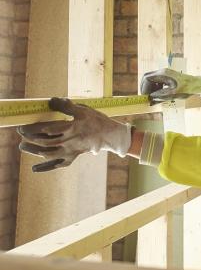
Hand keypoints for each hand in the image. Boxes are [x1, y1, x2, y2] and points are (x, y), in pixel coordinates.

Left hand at [17, 97, 131, 170]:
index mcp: (69, 128)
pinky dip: (46, 167)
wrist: (111, 136)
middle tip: (20, 134)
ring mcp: (70, 151)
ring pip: (48, 154)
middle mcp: (68, 142)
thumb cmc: (97, 121)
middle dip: (30, 139)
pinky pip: (58, 164)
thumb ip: (66, 106)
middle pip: (44, 142)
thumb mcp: (83, 110)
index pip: (46, 128)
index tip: (23, 127)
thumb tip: (51, 101)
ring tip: (23, 147)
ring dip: (34, 151)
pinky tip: (35, 168)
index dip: (33, 128)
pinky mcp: (73, 156)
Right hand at [140, 68, 200, 101]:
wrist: (198, 85)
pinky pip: (157, 81)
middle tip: (148, 98)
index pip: (147, 79)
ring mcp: (165, 73)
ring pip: (151, 79)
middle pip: (147, 77)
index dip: (144, 88)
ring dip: (150, 88)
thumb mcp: (174, 94)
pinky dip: (155, 88)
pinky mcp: (168, 77)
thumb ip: (162, 96)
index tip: (146, 97)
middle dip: (145, 88)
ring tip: (154, 98)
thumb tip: (151, 98)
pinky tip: (159, 95)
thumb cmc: (187, 89)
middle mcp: (163, 72)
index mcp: (164, 74)